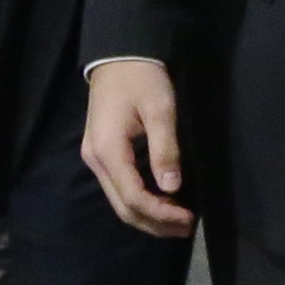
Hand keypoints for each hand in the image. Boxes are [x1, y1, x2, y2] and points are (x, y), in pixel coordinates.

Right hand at [81, 59, 197, 236]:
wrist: (119, 55)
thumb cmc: (142, 78)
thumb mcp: (160, 109)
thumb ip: (165, 149)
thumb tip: (173, 187)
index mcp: (108, 151)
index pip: (134, 198)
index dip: (161, 214)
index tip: (188, 219)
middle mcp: (96, 161)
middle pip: (123, 207)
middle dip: (155, 223)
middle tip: (186, 228)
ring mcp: (95, 158)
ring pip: (119, 201)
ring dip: (148, 215)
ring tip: (178, 221)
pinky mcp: (101, 154)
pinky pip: (120, 188)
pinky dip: (141, 201)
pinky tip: (163, 202)